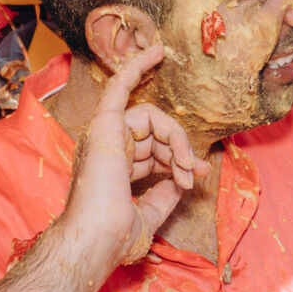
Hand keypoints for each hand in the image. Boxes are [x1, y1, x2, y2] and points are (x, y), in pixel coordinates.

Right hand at [55, 44, 198, 272]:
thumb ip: (164, 194)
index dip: (176, 160)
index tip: (195, 176)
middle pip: (154, 134)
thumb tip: (182, 179)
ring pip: (151, 118)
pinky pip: (120, 86)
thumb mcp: (149, 215)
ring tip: (186, 163)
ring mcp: (103, 134)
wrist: (97, 240)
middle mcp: (106, 148)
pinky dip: (138, 66)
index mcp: (112, 170)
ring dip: (175, 137)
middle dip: (179, 150)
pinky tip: (159, 51)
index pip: (152, 153)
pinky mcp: (106, 124)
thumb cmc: (114, 237)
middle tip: (195, 171)